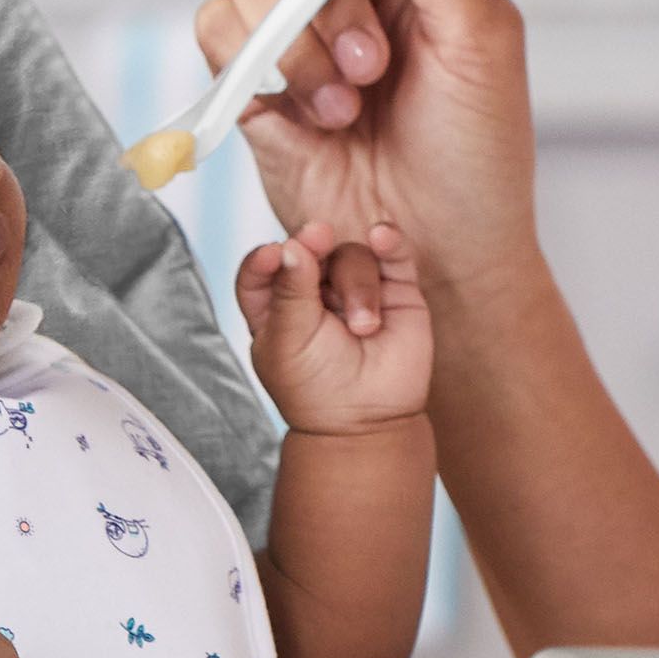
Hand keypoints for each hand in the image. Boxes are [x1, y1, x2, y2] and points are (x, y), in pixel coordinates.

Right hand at [196, 0, 537, 290]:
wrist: (435, 251)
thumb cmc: (477, 150)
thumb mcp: (482, 39)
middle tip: (375, 65)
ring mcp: (300, 23)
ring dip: (298, 44)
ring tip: (348, 104)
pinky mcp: (253, 74)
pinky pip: (217, 28)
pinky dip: (254, 67)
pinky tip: (309, 116)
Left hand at [238, 220, 432, 434]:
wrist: (368, 421)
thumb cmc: (318, 389)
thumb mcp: (289, 342)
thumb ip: (289, 292)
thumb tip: (291, 245)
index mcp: (276, 306)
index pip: (263, 269)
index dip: (265, 258)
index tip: (272, 255)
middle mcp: (315, 292)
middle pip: (311, 251)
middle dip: (313, 246)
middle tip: (316, 240)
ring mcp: (356, 289)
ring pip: (352, 255)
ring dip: (357, 285)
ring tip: (363, 327)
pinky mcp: (395, 291)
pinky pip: (393, 254)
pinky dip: (389, 241)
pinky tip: (381, 236)